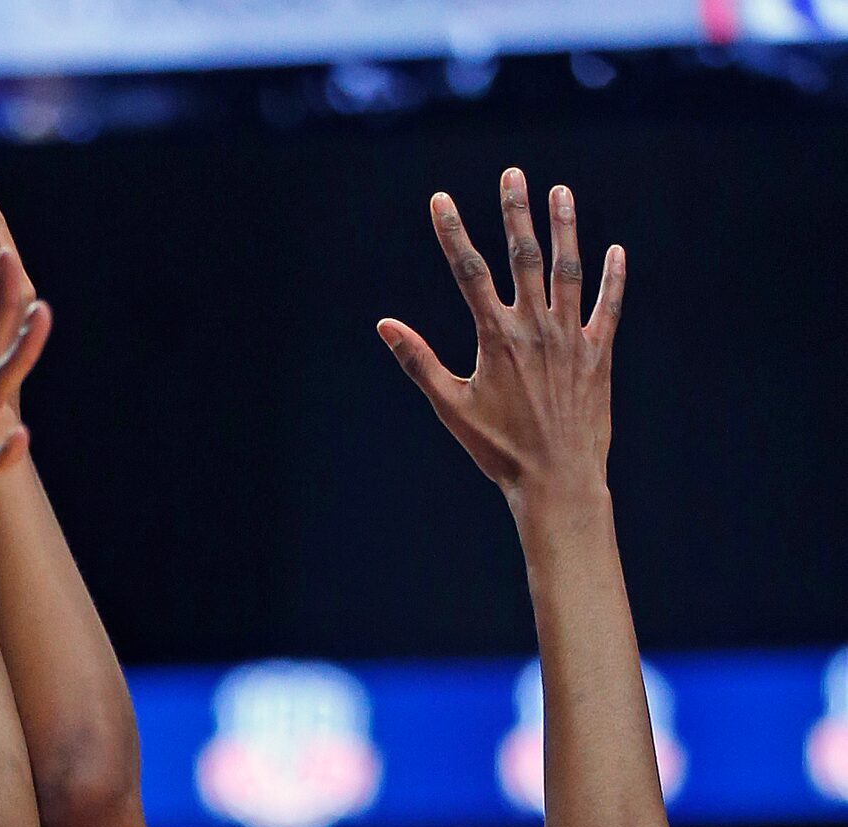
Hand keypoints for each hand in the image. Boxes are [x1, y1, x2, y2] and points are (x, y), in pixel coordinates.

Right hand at [378, 171, 623, 510]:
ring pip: (569, 270)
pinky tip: (615, 250)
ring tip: (560, 193)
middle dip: (515, 212)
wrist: (555, 478)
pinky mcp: (598, 354)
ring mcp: (571, 338)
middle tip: (513, 174)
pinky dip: (613, 277)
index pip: (469, 272)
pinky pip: (608, 307)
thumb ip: (418, 361)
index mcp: (496, 337)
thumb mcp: (449, 406)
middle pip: (524, 256)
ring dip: (564, 228)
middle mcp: (536, 328)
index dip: (453, 233)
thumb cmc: (496, 448)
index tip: (441, 200)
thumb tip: (385, 325)